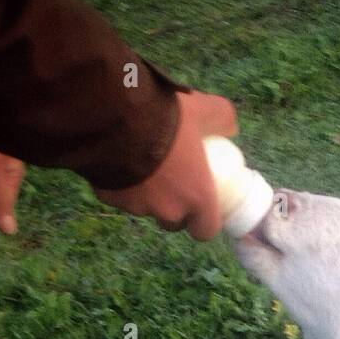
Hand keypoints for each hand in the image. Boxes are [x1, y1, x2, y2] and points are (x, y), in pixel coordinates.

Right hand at [94, 90, 237, 240]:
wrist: (113, 111)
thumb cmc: (165, 115)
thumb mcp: (200, 108)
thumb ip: (221, 118)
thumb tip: (230, 128)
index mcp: (197, 197)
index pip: (206, 230)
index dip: (203, 221)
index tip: (201, 207)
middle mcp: (168, 210)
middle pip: (173, 222)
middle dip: (172, 209)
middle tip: (170, 182)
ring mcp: (137, 207)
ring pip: (143, 209)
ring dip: (145, 195)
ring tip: (139, 164)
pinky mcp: (109, 198)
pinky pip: (116, 195)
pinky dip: (117, 183)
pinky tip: (115, 160)